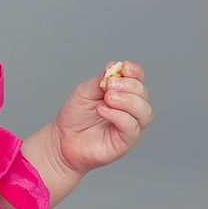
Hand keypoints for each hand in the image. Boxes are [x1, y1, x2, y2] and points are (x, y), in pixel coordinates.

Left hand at [52, 60, 152, 175]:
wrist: (62, 138)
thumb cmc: (75, 115)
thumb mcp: (85, 91)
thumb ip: (100, 80)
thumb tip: (114, 67)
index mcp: (123, 93)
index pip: (138, 79)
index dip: (135, 71)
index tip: (123, 67)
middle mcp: (130, 109)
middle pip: (143, 94)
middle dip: (129, 86)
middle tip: (109, 85)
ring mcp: (130, 126)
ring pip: (144, 111)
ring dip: (127, 101)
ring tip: (107, 98)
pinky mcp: (125, 142)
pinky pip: (132, 127)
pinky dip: (119, 116)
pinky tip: (103, 110)